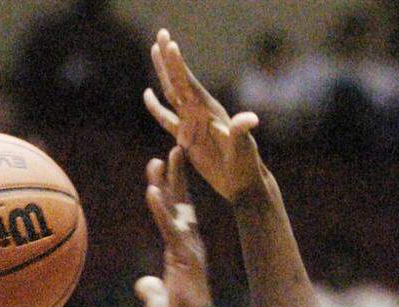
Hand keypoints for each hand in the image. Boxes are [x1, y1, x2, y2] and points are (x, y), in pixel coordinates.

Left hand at [135, 147, 212, 306]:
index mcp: (181, 251)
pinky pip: (169, 228)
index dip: (171, 192)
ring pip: (177, 208)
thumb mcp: (158, 303)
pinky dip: (160, 209)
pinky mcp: (184, 256)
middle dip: (175, 175)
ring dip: (169, 182)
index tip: (165, 171)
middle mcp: (188, 244)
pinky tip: (152, 189)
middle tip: (172, 148)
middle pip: (181, 202)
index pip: (176, 214)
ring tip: (163, 156)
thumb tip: (142, 285)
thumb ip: (150, 290)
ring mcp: (187, 248)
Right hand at [144, 29, 262, 203]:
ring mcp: (192, 123)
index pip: (190, 84)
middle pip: (179, 81)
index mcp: (209, 111)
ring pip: (172, 93)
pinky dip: (156, 108)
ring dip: (162, 73)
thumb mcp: (243, 147)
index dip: (179, 66)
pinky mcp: (187, 137)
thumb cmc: (246, 165)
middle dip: (169, 58)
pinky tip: (147, 95)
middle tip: (161, 32)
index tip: (169, 43)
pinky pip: (167, 119)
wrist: (243, 182)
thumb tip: (251, 119)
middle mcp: (199, 112)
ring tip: (154, 49)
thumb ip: (243, 131)